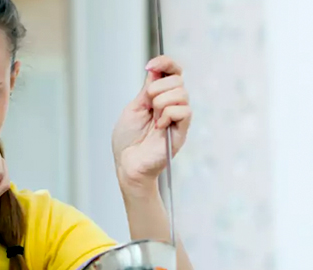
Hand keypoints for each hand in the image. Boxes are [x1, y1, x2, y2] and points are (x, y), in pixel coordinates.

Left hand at [111, 55, 191, 196]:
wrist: (128, 164)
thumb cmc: (128, 140)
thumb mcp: (133, 108)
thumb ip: (146, 90)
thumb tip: (155, 69)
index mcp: (159, 97)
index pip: (172, 72)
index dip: (165, 63)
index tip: (150, 66)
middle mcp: (172, 105)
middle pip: (177, 80)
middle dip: (157, 88)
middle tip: (147, 104)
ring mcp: (178, 118)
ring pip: (181, 93)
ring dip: (161, 102)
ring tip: (153, 117)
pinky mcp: (182, 131)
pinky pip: (184, 111)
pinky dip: (168, 115)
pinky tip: (159, 126)